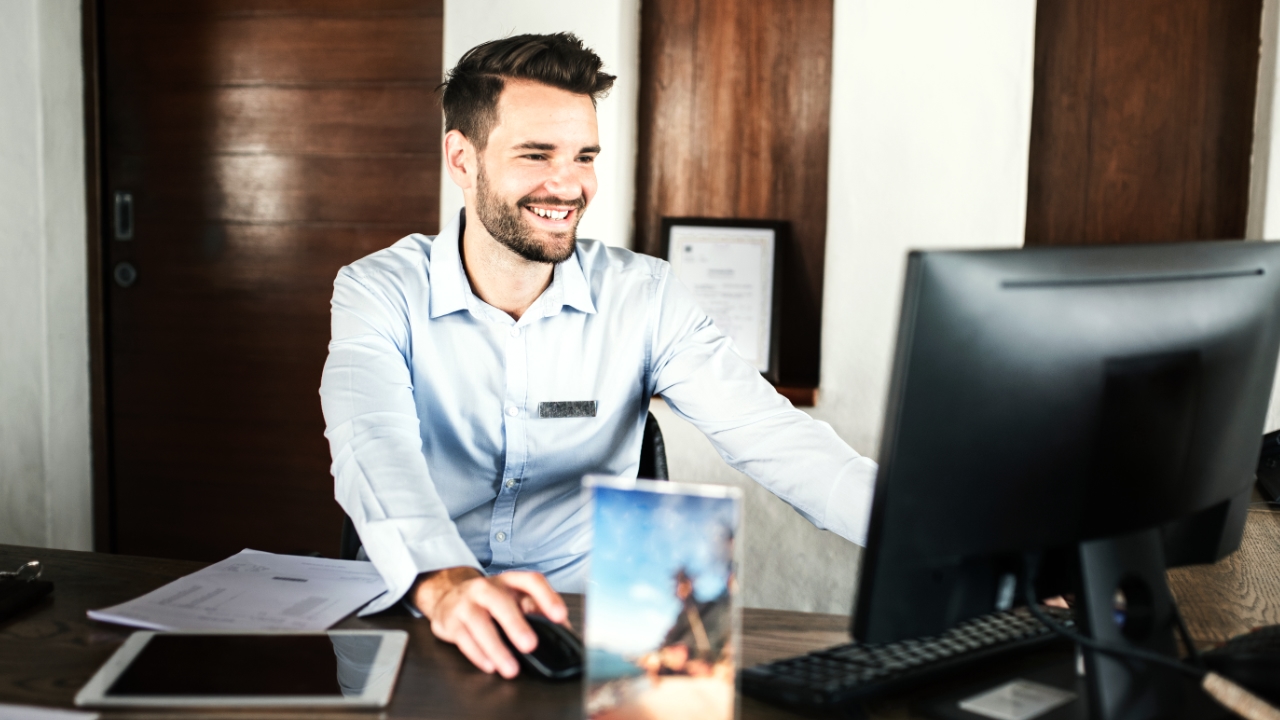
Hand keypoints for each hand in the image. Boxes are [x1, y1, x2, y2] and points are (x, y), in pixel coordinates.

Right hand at [411, 566, 567, 677]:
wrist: (447, 594)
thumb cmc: (489, 600)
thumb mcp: (513, 598)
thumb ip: (538, 611)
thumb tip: (564, 630)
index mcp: (509, 581)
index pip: (531, 581)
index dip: (547, 597)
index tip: (559, 616)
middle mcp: (486, 588)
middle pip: (501, 602)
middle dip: (516, 625)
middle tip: (530, 645)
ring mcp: (466, 603)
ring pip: (479, 624)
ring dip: (496, 648)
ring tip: (511, 668)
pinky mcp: (450, 621)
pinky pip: (463, 639)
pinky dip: (477, 654)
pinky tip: (489, 665)